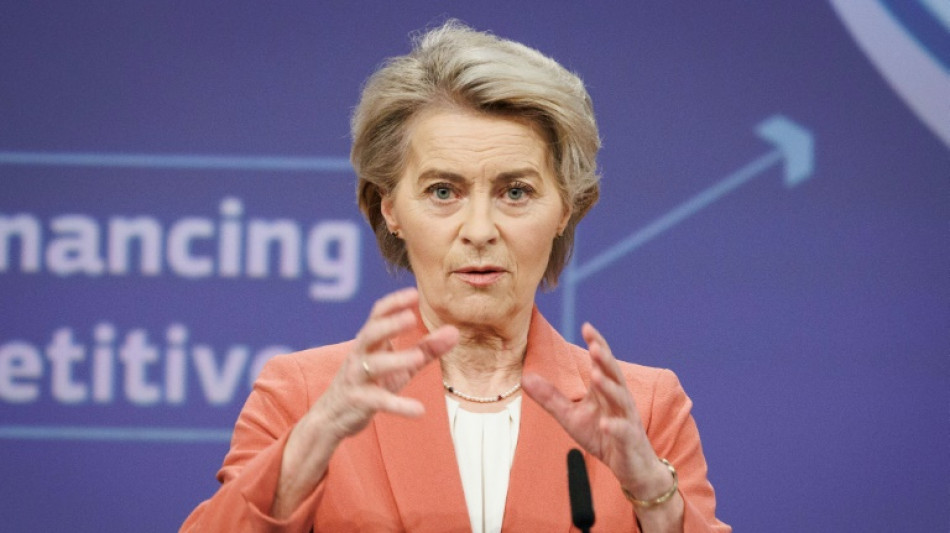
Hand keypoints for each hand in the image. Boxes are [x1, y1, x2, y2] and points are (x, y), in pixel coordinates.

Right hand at [312, 287, 458, 441]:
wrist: (333, 416)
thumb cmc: (371, 383)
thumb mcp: (400, 366)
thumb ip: (426, 349)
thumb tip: (454, 331)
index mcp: (370, 341)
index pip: (377, 314)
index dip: (394, 303)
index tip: (414, 294)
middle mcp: (360, 355)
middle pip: (371, 333)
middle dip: (389, 325)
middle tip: (411, 318)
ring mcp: (357, 378)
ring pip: (374, 365)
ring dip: (396, 360)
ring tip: (418, 358)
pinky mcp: (359, 402)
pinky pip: (379, 401)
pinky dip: (399, 406)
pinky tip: (419, 411)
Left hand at [521, 322, 667, 497]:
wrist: (631, 467)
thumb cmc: (602, 436)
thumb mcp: (571, 416)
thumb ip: (551, 397)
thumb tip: (525, 378)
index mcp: (605, 390)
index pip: (602, 363)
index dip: (597, 344)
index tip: (586, 326)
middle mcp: (619, 400)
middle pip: (613, 375)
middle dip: (605, 360)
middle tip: (595, 345)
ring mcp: (626, 419)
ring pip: (620, 400)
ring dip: (610, 387)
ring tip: (597, 376)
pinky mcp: (629, 441)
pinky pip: (622, 432)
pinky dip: (614, 427)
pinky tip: (605, 424)